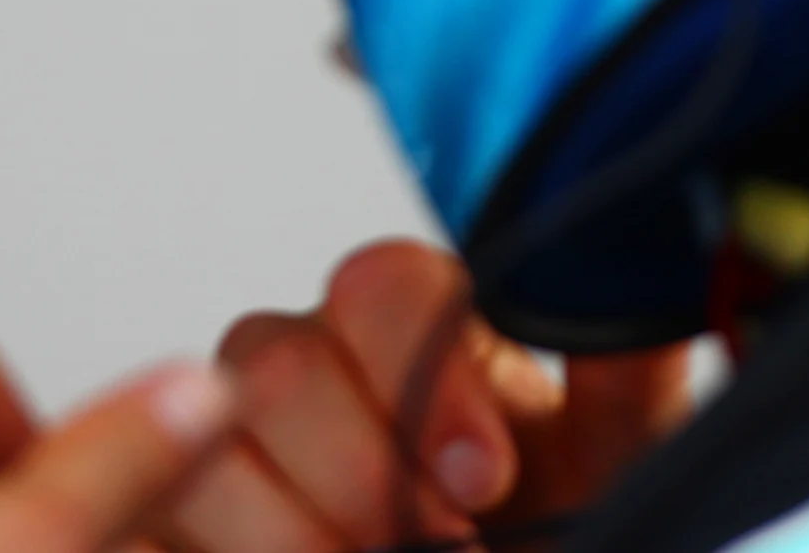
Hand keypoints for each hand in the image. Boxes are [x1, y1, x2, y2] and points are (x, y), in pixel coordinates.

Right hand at [156, 240, 690, 551]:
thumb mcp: (613, 458)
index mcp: (411, 325)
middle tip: (429, 544)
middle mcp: (306, 365)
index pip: (381, 285)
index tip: (481, 478)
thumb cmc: (552, 524)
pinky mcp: (180, 513)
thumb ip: (626, 371)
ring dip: (292, 530)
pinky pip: (159, 515)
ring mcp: (229, 441)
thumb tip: (650, 281)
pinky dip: (231, 550)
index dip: (424, 378)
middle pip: (278, 362)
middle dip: (360, 471)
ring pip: (209, 447)